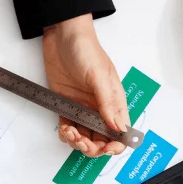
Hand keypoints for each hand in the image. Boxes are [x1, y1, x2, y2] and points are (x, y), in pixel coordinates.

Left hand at [43, 14, 127, 157]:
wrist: (62, 34)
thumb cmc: (85, 49)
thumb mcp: (99, 75)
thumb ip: (107, 103)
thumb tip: (118, 127)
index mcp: (114, 102)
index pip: (121, 132)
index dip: (115, 145)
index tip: (105, 148)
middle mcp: (100, 108)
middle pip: (101, 140)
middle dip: (92, 147)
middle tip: (82, 141)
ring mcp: (82, 108)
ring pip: (84, 138)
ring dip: (77, 142)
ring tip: (70, 133)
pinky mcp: (66, 106)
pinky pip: (69, 128)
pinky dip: (66, 135)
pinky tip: (65, 131)